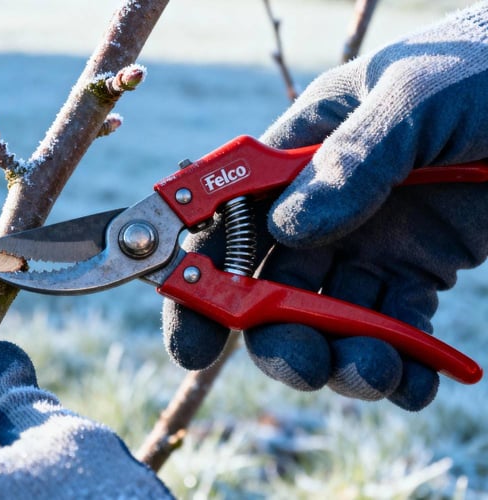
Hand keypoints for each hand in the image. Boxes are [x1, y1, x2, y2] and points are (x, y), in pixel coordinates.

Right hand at [163, 3, 487, 410]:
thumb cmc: (483, 65)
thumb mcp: (413, 96)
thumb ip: (351, 160)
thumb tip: (290, 227)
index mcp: (299, 150)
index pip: (227, 218)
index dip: (199, 278)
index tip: (190, 338)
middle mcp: (323, 204)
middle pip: (271, 283)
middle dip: (275, 335)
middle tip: (301, 367)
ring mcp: (370, 240)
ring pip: (330, 318)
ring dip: (342, 359)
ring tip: (376, 374)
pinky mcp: (421, 271)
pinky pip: (397, 329)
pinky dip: (403, 367)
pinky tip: (415, 386)